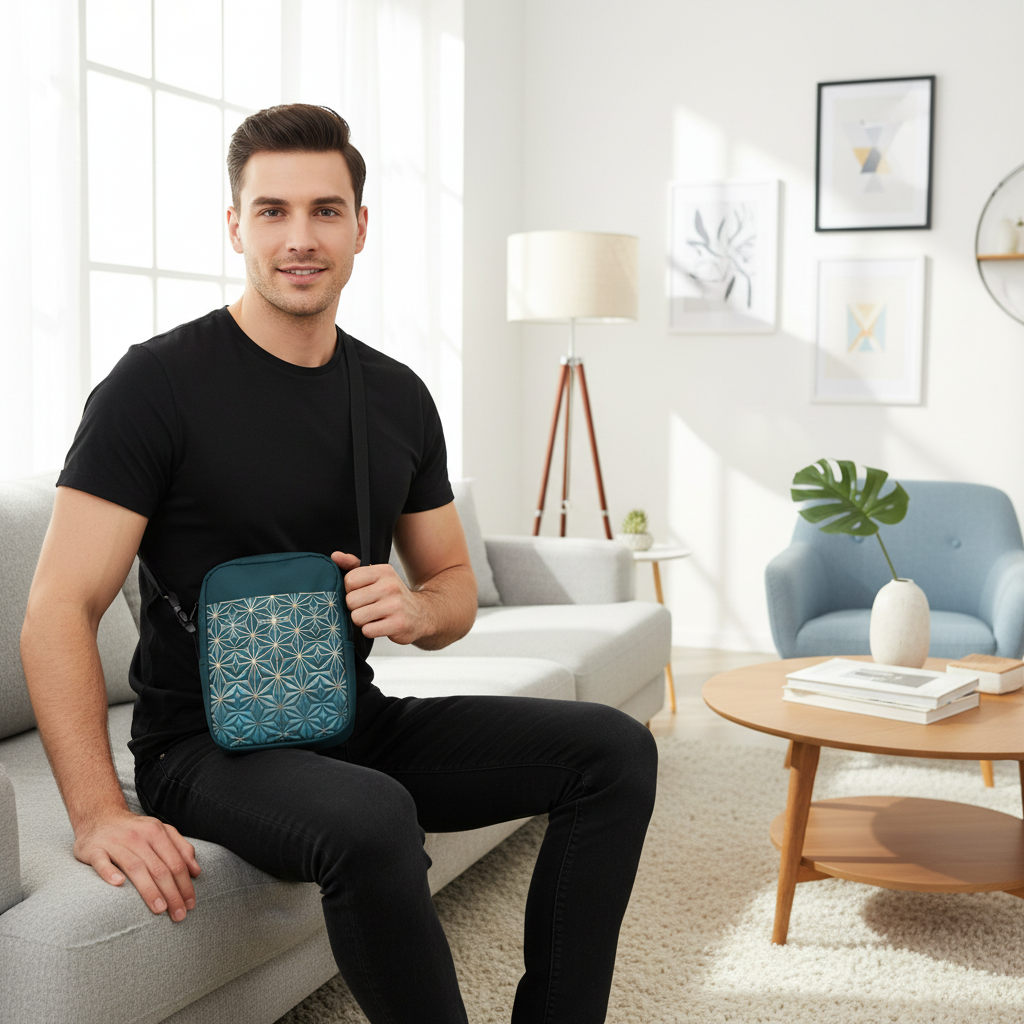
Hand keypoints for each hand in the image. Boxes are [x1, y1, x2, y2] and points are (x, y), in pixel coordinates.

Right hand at [74, 809, 200, 920]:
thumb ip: (181, 849)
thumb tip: (196, 871)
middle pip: (159, 868)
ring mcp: (116, 843)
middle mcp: (138, 837)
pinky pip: (102, 862)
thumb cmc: (135, 831)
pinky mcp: (94, 850)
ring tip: (160, 909)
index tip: (190, 904)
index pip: (176, 862)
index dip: (185, 884)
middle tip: (179, 914)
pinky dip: (109, 872)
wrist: (100, 817)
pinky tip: (119, 883)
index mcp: (157, 832)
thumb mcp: (161, 832)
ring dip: (149, 889)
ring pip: (136, 867)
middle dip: (172, 893)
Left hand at [330, 551, 424, 643]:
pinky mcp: (398, 624)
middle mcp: (390, 585)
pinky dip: (371, 631)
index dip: (351, 591)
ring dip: (362, 621)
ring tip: (374, 617)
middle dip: (355, 608)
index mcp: (383, 571)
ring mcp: (395, 605)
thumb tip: (335, 556)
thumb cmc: (392, 596)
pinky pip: (368, 631)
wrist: (422, 614)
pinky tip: (381, 625)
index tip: (362, 594)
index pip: (349, 580)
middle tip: (369, 608)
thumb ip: (354, 566)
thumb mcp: (376, 577)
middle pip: (350, 601)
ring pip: (357, 617)